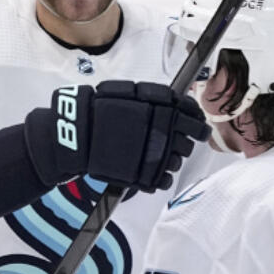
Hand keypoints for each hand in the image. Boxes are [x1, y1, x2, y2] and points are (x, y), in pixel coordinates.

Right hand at [24, 81, 210, 193]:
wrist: (77, 135)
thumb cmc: (97, 110)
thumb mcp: (127, 93)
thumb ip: (153, 97)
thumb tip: (176, 101)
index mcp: (162, 108)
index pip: (192, 114)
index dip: (196, 120)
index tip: (196, 123)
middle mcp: (165, 132)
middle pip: (188, 142)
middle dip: (183, 143)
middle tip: (173, 143)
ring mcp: (157, 156)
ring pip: (177, 162)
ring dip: (171, 160)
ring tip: (156, 158)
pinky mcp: (147, 176)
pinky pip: (165, 180)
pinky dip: (160, 177)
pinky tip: (151, 173)